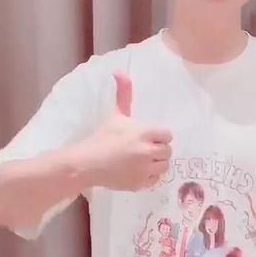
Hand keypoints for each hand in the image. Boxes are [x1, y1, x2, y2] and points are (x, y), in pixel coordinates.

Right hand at [74, 72, 172, 190]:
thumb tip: (119, 71)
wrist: (87, 163)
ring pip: (164, 166)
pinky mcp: (140, 184)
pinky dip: (149, 177)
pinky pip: (155, 180)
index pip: (167, 135)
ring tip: (142, 160)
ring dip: (156, 163)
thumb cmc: (103, 137)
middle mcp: (147, 152)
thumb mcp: (116, 115)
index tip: (148, 137)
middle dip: (158, 149)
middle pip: (168, 151)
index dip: (159, 136)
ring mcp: (144, 170)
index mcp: (144, 133)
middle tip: (144, 149)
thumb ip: (124, 94)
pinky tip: (137, 170)